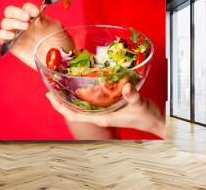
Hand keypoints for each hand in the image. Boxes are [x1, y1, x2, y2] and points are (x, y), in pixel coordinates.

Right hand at [0, 3, 71, 68]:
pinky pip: (0, 37)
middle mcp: (23, 24)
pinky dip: (2, 34)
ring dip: (12, 22)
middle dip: (16, 12)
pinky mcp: (12, 47)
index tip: (35, 13)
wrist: (60, 63)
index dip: (29, 8)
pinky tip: (11, 36)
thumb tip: (36, 16)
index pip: (26, 8)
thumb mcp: (56, 29)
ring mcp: (17, 35)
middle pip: (10, 12)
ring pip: (5, 23)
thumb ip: (46, 21)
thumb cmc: (60, 44)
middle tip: (27, 18)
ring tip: (25, 28)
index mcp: (34, 18)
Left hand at [46, 83, 164, 138]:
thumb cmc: (146, 116)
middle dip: (61, 101)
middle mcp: (100, 115)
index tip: (50, 97)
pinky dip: (84, 94)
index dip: (60, 107)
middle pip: (74, 110)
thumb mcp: (139, 104)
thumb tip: (125, 87)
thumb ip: (132, 95)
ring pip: (82, 106)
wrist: (155, 120)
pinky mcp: (109, 106)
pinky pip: (92, 101)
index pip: (75, 115)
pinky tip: (83, 85)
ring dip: (71, 97)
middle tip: (51, 88)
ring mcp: (104, 111)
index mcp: (102, 118)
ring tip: (62, 86)